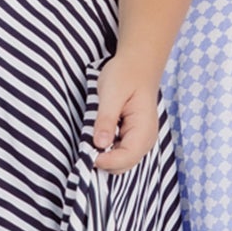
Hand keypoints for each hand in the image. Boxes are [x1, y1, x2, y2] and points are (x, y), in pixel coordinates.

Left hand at [92, 59, 160, 173]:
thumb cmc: (125, 75)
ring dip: (105, 157)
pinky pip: (120, 154)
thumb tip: (99, 144)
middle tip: (85, 147)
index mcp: (143, 129)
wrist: (137, 64)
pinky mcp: (134, 138)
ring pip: (122, 163)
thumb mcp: (112, 94)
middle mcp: (146, 139)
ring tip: (91, 141)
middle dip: (104, 162)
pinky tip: (99, 139)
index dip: (106, 161)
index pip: (126, 158)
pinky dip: (108, 152)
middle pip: (124, 165)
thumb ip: (106, 120)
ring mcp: (141, 140)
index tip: (87, 154)